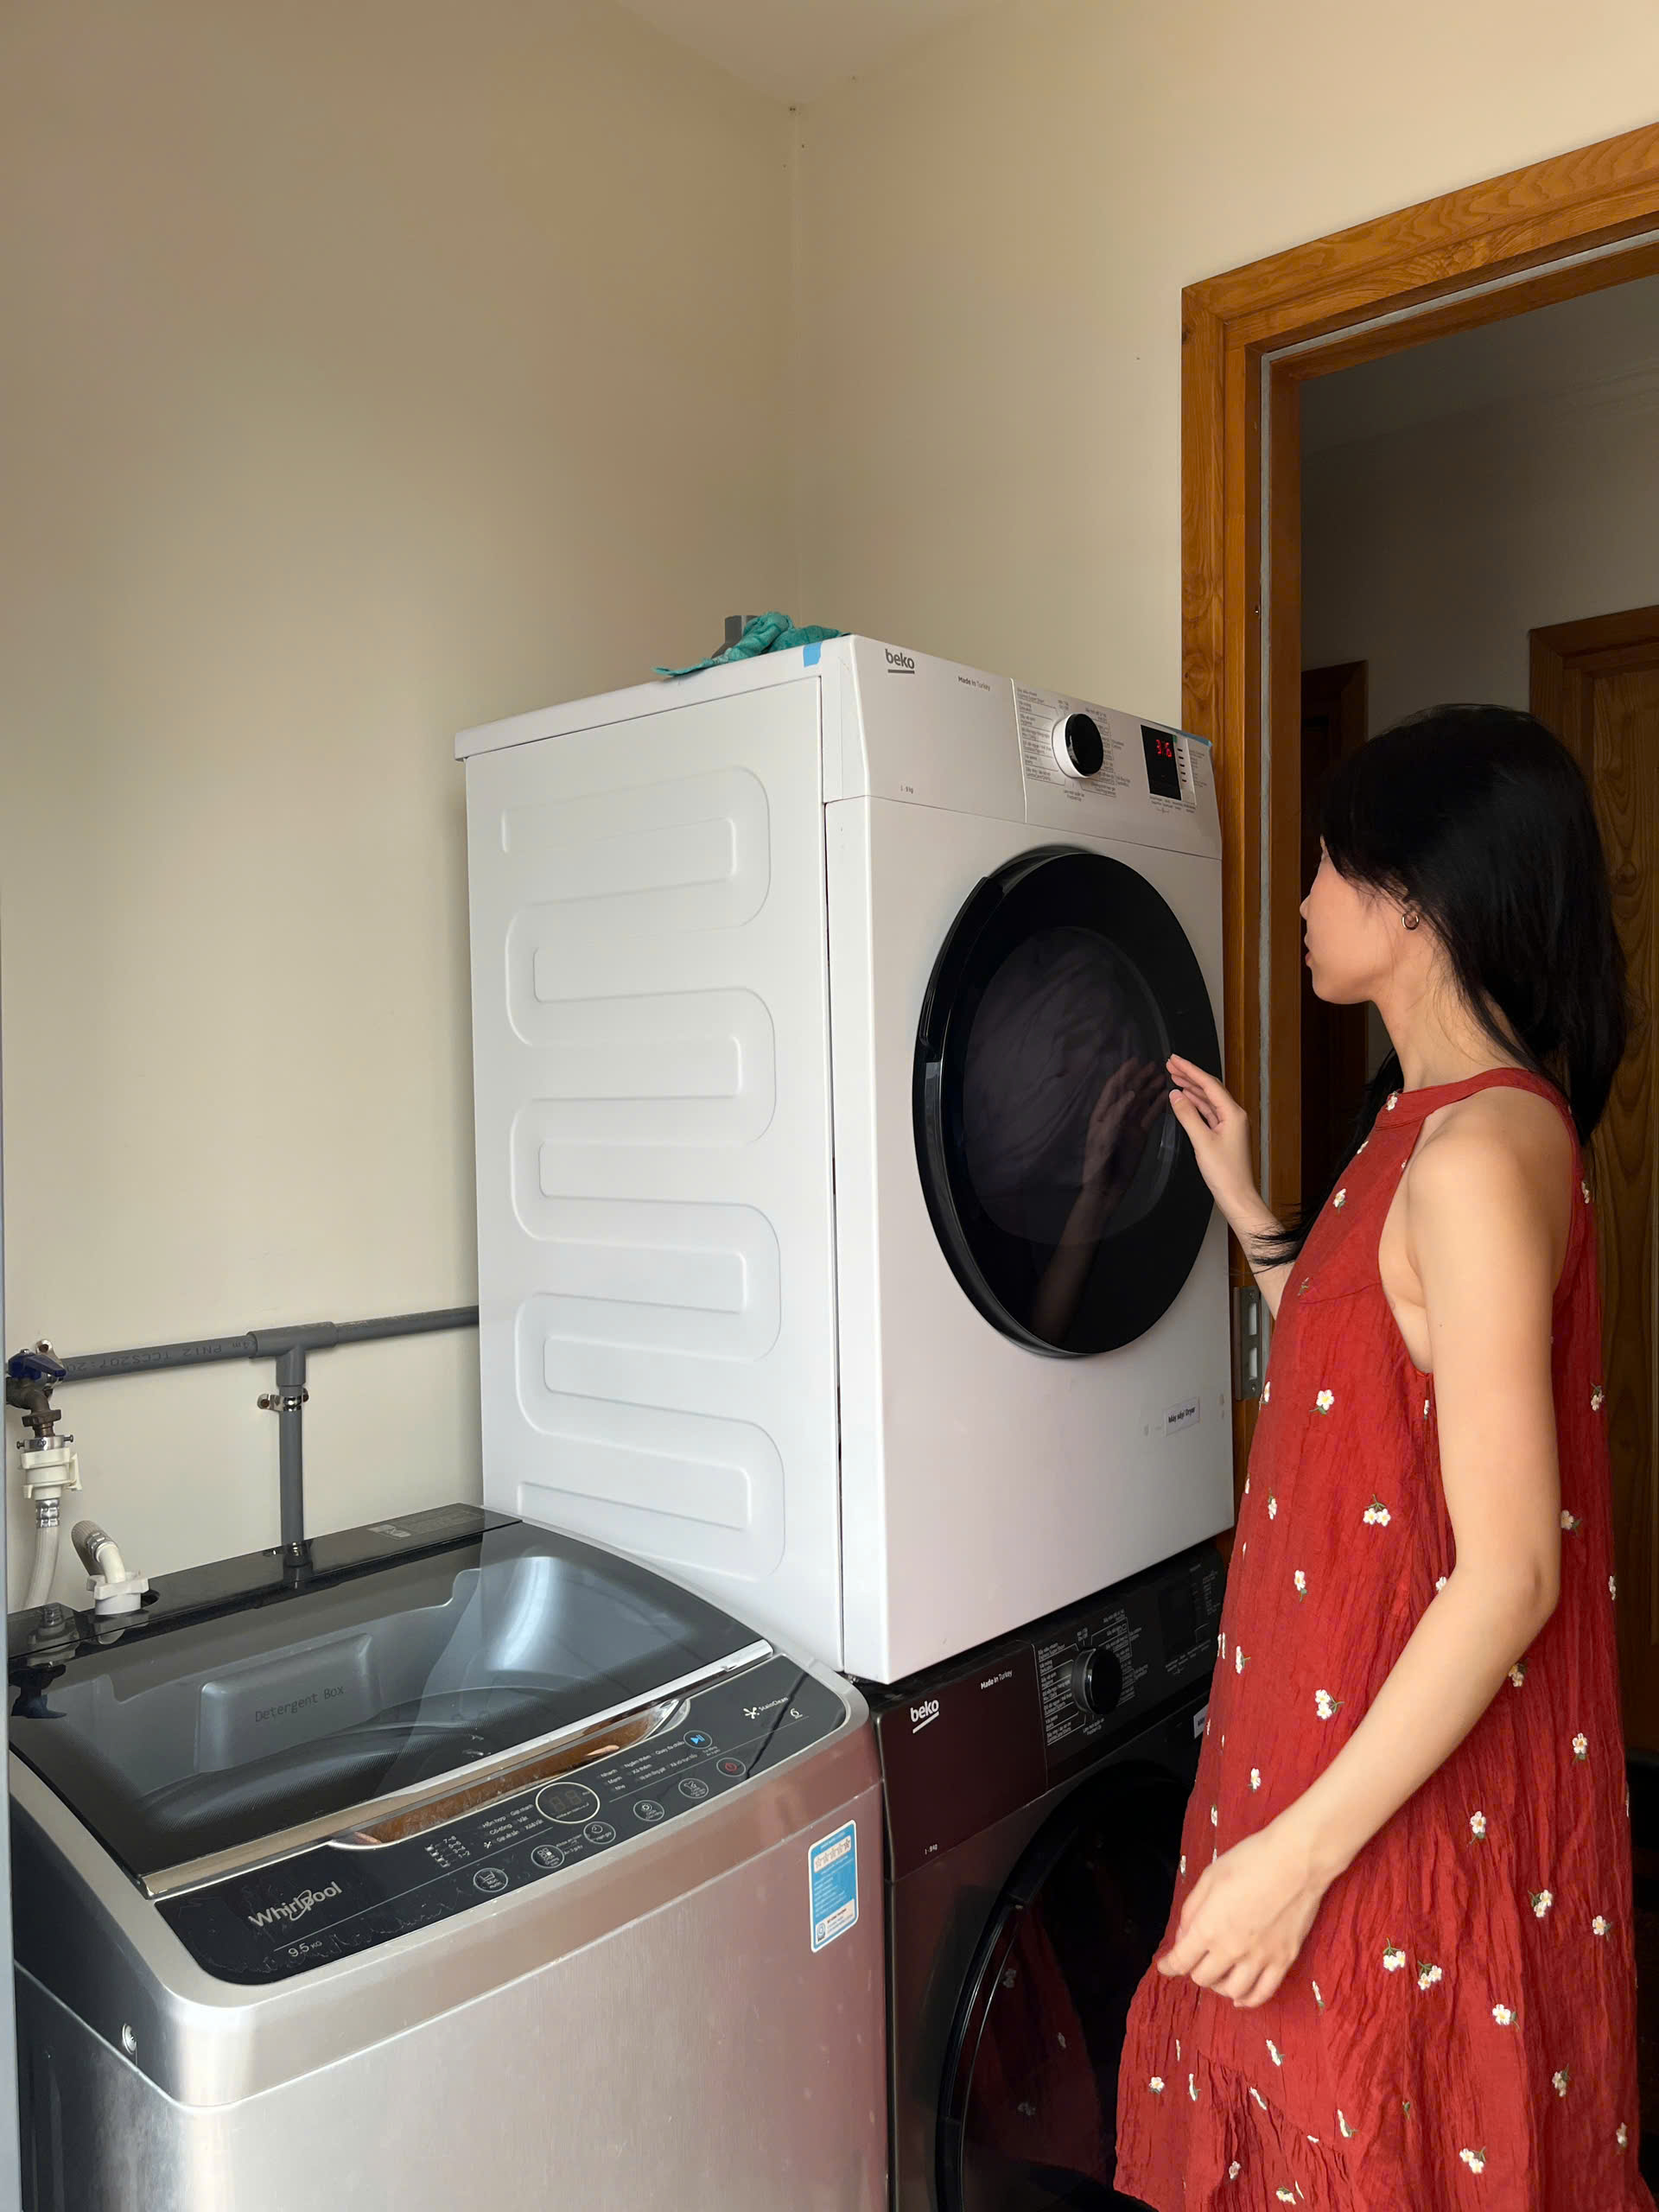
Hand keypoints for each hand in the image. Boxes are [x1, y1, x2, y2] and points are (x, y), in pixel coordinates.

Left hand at [1081, 1059, 1166, 1188]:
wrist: (1106, 1186)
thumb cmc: (1099, 1162)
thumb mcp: (1104, 1137)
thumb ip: (1116, 1115)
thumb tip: (1129, 1094)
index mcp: (1103, 1113)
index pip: (1114, 1088)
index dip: (1124, 1073)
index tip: (1135, 1060)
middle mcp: (1117, 1115)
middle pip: (1130, 1091)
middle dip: (1141, 1078)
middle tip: (1155, 1065)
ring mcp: (1129, 1124)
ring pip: (1142, 1102)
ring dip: (1152, 1089)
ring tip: (1164, 1077)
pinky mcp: (1140, 1134)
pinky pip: (1150, 1116)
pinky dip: (1158, 1106)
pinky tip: (1167, 1096)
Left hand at [1155, 1818, 1328, 2008]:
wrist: (1296, 1861)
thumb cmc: (1250, 1861)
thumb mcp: (1209, 1877)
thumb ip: (1192, 1910)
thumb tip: (1184, 1936)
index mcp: (1209, 1927)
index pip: (1182, 1960)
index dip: (1169, 1966)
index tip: (1164, 1966)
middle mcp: (1232, 1950)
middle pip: (1204, 1977)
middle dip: (1194, 1970)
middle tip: (1196, 1959)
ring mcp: (1260, 1959)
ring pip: (1232, 1991)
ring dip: (1220, 1986)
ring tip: (1219, 1974)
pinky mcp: (1283, 1961)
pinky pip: (1263, 1993)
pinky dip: (1249, 2000)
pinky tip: (1241, 1997)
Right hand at [1166, 1055, 1256, 1221]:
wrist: (1236, 1196)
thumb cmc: (1224, 1173)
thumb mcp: (1202, 1141)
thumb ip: (1187, 1115)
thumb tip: (1175, 1095)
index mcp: (1233, 1113)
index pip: (1209, 1084)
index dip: (1190, 1070)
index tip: (1174, 1060)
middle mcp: (1234, 1115)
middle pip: (1209, 1089)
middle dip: (1190, 1076)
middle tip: (1170, 1065)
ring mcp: (1230, 1125)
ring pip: (1208, 1100)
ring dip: (1192, 1089)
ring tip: (1174, 1078)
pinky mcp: (1224, 1135)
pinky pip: (1208, 1113)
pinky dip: (1195, 1105)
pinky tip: (1185, 1100)